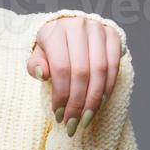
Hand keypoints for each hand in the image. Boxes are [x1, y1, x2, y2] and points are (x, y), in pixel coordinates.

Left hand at [26, 15, 121, 137]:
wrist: (70, 27)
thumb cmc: (52, 46)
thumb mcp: (37, 54)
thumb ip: (35, 64)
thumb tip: (42, 74)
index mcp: (56, 30)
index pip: (61, 68)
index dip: (61, 95)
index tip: (59, 115)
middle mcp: (79, 26)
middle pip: (82, 72)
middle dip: (78, 102)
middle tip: (73, 123)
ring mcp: (98, 29)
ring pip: (100, 70)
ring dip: (94, 99)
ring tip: (86, 119)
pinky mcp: (113, 35)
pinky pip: (114, 66)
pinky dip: (108, 88)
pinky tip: (99, 104)